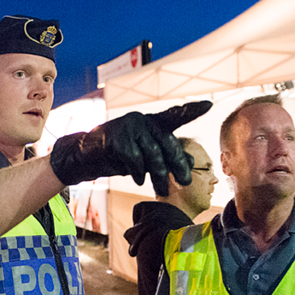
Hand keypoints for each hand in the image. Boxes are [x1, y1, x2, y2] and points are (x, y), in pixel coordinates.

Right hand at [49, 101, 212, 196]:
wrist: (86, 157)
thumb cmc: (118, 156)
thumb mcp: (145, 158)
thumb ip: (165, 156)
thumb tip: (190, 160)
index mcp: (150, 122)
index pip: (174, 116)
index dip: (190, 110)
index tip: (208, 105)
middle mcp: (141, 120)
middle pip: (167, 142)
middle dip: (177, 165)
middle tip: (185, 182)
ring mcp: (128, 126)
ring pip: (153, 154)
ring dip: (159, 175)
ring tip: (161, 189)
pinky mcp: (116, 138)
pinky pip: (135, 160)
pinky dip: (139, 173)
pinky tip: (139, 180)